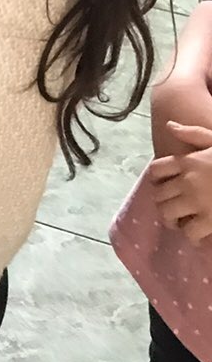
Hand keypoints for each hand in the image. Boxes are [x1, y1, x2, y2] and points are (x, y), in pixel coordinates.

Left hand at [148, 122, 211, 241]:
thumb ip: (193, 133)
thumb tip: (170, 125)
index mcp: (188, 162)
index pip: (156, 171)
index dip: (157, 180)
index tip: (165, 186)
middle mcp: (187, 181)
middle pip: (158, 195)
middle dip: (163, 202)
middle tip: (173, 208)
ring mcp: (198, 202)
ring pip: (168, 214)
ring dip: (172, 220)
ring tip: (181, 222)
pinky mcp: (211, 220)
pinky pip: (190, 232)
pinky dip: (192, 236)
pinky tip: (198, 235)